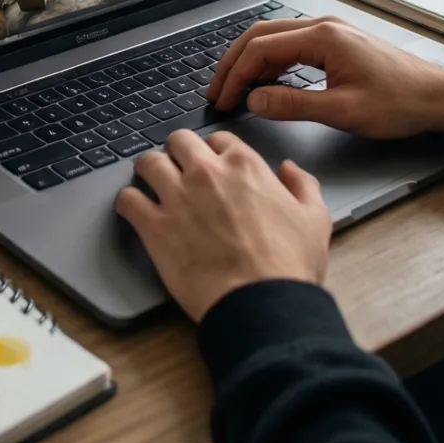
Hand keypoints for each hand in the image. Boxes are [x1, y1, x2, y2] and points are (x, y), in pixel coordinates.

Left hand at [114, 129, 330, 322]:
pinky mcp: (155, 227)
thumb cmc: (288, 265)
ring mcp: (177, 197)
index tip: (212, 164)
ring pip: (148, 163)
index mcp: (245, 165)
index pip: (219, 139)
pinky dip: (128, 202)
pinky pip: (128, 200)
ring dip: (149, 170)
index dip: (214, 151)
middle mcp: (207, 172)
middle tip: (178, 168)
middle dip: (177, 152)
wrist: (262, 304)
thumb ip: (303, 186)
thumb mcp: (315, 218)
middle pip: (178, 141)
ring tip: (150, 183)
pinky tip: (133, 210)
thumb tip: (291, 170)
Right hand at [207, 16, 443, 138]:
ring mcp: (329, 32)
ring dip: (250, 63)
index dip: (235, 75)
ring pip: (274, 39)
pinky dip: (270, 64)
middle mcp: (322, 27)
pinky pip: (291, 47)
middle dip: (233, 64)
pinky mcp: (335, 43)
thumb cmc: (400, 102)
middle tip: (217, 92)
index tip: (222, 100)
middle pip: (260, 36)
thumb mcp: (343, 110)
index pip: (261, 48)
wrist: (439, 96)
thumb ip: (293, 104)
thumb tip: (254, 100)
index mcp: (322, 37)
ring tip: (234, 90)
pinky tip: (265, 85)